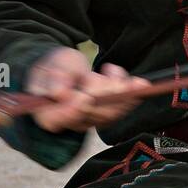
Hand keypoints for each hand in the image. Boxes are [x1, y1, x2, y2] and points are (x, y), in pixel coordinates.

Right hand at [26, 47, 148, 133]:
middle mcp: (70, 122)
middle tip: (112, 79)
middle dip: (104, 94)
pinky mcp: (104, 114)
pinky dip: (132, 95)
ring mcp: (89, 120)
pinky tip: (139, 83)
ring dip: (122, 93)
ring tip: (130, 80)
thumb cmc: (55, 66)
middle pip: (89, 114)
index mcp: (48, 113)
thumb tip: (59, 92)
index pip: (58, 118)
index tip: (84, 97)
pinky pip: (120, 109)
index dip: (73, 110)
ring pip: (109, 113)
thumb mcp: (52, 65)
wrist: (66, 67)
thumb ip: (54, 77)